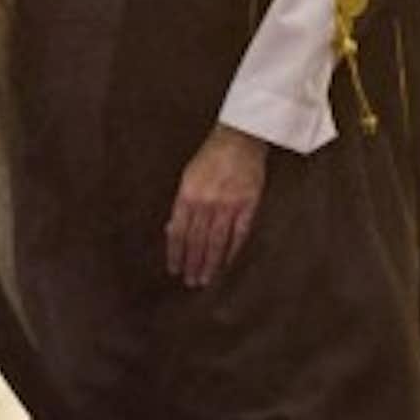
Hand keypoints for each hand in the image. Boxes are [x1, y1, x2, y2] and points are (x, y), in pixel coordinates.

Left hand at [166, 125, 266, 287]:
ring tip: (205, 279)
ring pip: (216, 242)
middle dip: (192, 263)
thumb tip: (172, 230)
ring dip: (210, 263)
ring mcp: (228, 205)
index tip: (174, 269)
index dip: (175, 253)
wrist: (239, 138)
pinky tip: (227, 264)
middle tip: (190, 281)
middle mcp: (206, 202)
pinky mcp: (248, 205)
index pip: (178, 232)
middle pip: (197, 241)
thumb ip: (181, 204)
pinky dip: (232, 251)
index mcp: (187, 195)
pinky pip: (239, 234)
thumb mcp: (188, 177)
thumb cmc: (210, 157)